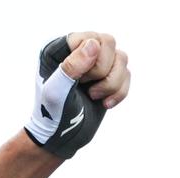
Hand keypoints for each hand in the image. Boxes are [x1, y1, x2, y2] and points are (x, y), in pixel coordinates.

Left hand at [24, 33, 130, 158]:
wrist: (61, 139)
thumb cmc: (52, 115)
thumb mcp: (56, 91)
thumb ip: (72, 66)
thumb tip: (94, 44)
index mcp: (61, 48)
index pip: (88, 37)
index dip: (91, 59)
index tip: (80, 80)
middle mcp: (79, 50)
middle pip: (109, 43)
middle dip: (103, 71)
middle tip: (86, 87)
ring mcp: (95, 64)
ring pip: (122, 58)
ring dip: (112, 83)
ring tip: (94, 97)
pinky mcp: (108, 78)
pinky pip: (127, 74)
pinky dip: (120, 92)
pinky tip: (105, 104)